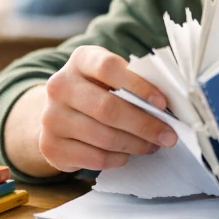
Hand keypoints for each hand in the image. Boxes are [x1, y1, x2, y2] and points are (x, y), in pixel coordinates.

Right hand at [38, 45, 178, 172]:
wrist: (58, 113)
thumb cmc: (98, 91)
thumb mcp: (112, 77)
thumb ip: (134, 83)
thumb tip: (167, 108)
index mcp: (81, 60)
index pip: (109, 67)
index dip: (138, 85)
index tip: (162, 104)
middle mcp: (59, 85)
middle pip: (107, 108)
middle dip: (144, 125)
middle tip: (168, 136)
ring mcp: (51, 117)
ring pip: (103, 136)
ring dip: (135, 144)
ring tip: (153, 146)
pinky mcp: (50, 146)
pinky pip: (94, 157)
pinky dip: (118, 158)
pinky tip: (128, 154)